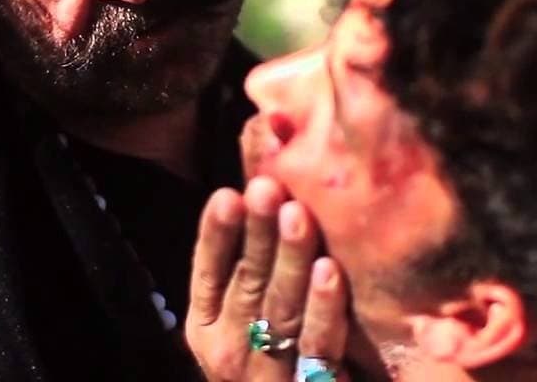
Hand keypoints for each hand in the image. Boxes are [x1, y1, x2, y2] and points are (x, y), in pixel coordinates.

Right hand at [185, 176, 350, 381]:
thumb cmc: (272, 349)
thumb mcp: (246, 309)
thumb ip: (249, 257)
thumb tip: (266, 174)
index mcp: (206, 325)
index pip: (207, 273)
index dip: (216, 234)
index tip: (227, 194)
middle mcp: (229, 351)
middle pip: (247, 284)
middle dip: (257, 233)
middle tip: (267, 188)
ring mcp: (268, 373)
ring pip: (280, 308)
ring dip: (289, 258)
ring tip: (296, 214)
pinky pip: (318, 344)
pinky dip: (323, 307)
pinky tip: (329, 270)